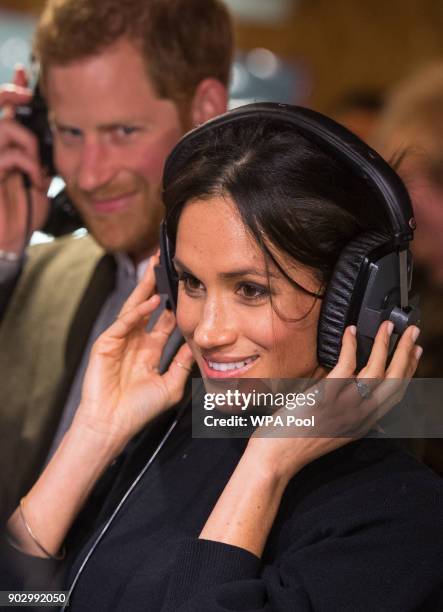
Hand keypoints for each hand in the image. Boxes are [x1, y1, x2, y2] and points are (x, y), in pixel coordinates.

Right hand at [0, 67, 49, 252]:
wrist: (9, 240)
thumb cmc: (23, 213)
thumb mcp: (37, 180)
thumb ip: (40, 158)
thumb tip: (55, 139)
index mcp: (4, 147)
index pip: (5, 109)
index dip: (13, 88)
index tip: (25, 70)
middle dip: (12, 93)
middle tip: (27, 94)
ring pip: (5, 128)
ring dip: (29, 143)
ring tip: (39, 166)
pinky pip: (10, 155)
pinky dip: (29, 166)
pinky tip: (37, 182)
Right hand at [73, 255, 193, 453]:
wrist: (113, 425)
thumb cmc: (139, 410)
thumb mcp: (170, 385)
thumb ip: (182, 364)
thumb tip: (196, 344)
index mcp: (150, 351)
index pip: (165, 322)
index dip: (175, 305)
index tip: (187, 289)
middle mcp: (136, 342)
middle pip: (149, 307)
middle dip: (157, 286)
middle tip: (167, 265)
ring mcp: (120, 341)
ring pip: (134, 308)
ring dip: (145, 288)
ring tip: (155, 267)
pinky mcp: (106, 343)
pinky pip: (124, 322)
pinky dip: (137, 311)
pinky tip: (151, 301)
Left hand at [246, 321, 421, 485]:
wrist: (276, 457)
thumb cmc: (297, 441)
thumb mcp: (332, 431)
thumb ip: (347, 415)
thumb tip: (354, 393)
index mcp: (363, 424)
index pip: (396, 394)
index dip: (409, 371)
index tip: (414, 353)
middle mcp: (360, 416)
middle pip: (394, 381)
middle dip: (406, 354)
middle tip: (412, 333)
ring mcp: (345, 406)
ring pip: (377, 371)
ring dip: (385, 345)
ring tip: (388, 327)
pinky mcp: (326, 396)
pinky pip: (346, 365)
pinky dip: (350, 345)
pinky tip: (350, 332)